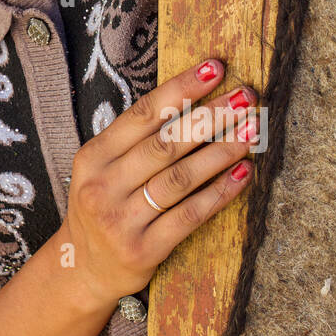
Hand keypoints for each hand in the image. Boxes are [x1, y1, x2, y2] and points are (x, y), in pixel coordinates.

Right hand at [65, 57, 258, 304]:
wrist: (83, 267)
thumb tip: (195, 99)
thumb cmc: (105, 205)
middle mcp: (102, 186)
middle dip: (210, 116)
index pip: (142, 114)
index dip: (180, 89)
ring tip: (252, 131)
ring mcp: (121, 220)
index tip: (215, 69)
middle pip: (165, 143)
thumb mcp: (104, 168)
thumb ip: (137, 140)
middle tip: (246, 97)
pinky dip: (219, 193)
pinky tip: (243, 174)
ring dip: (221, 151)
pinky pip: (189, 216)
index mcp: (92, 156)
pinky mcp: (143, 250)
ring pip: (180, 178)